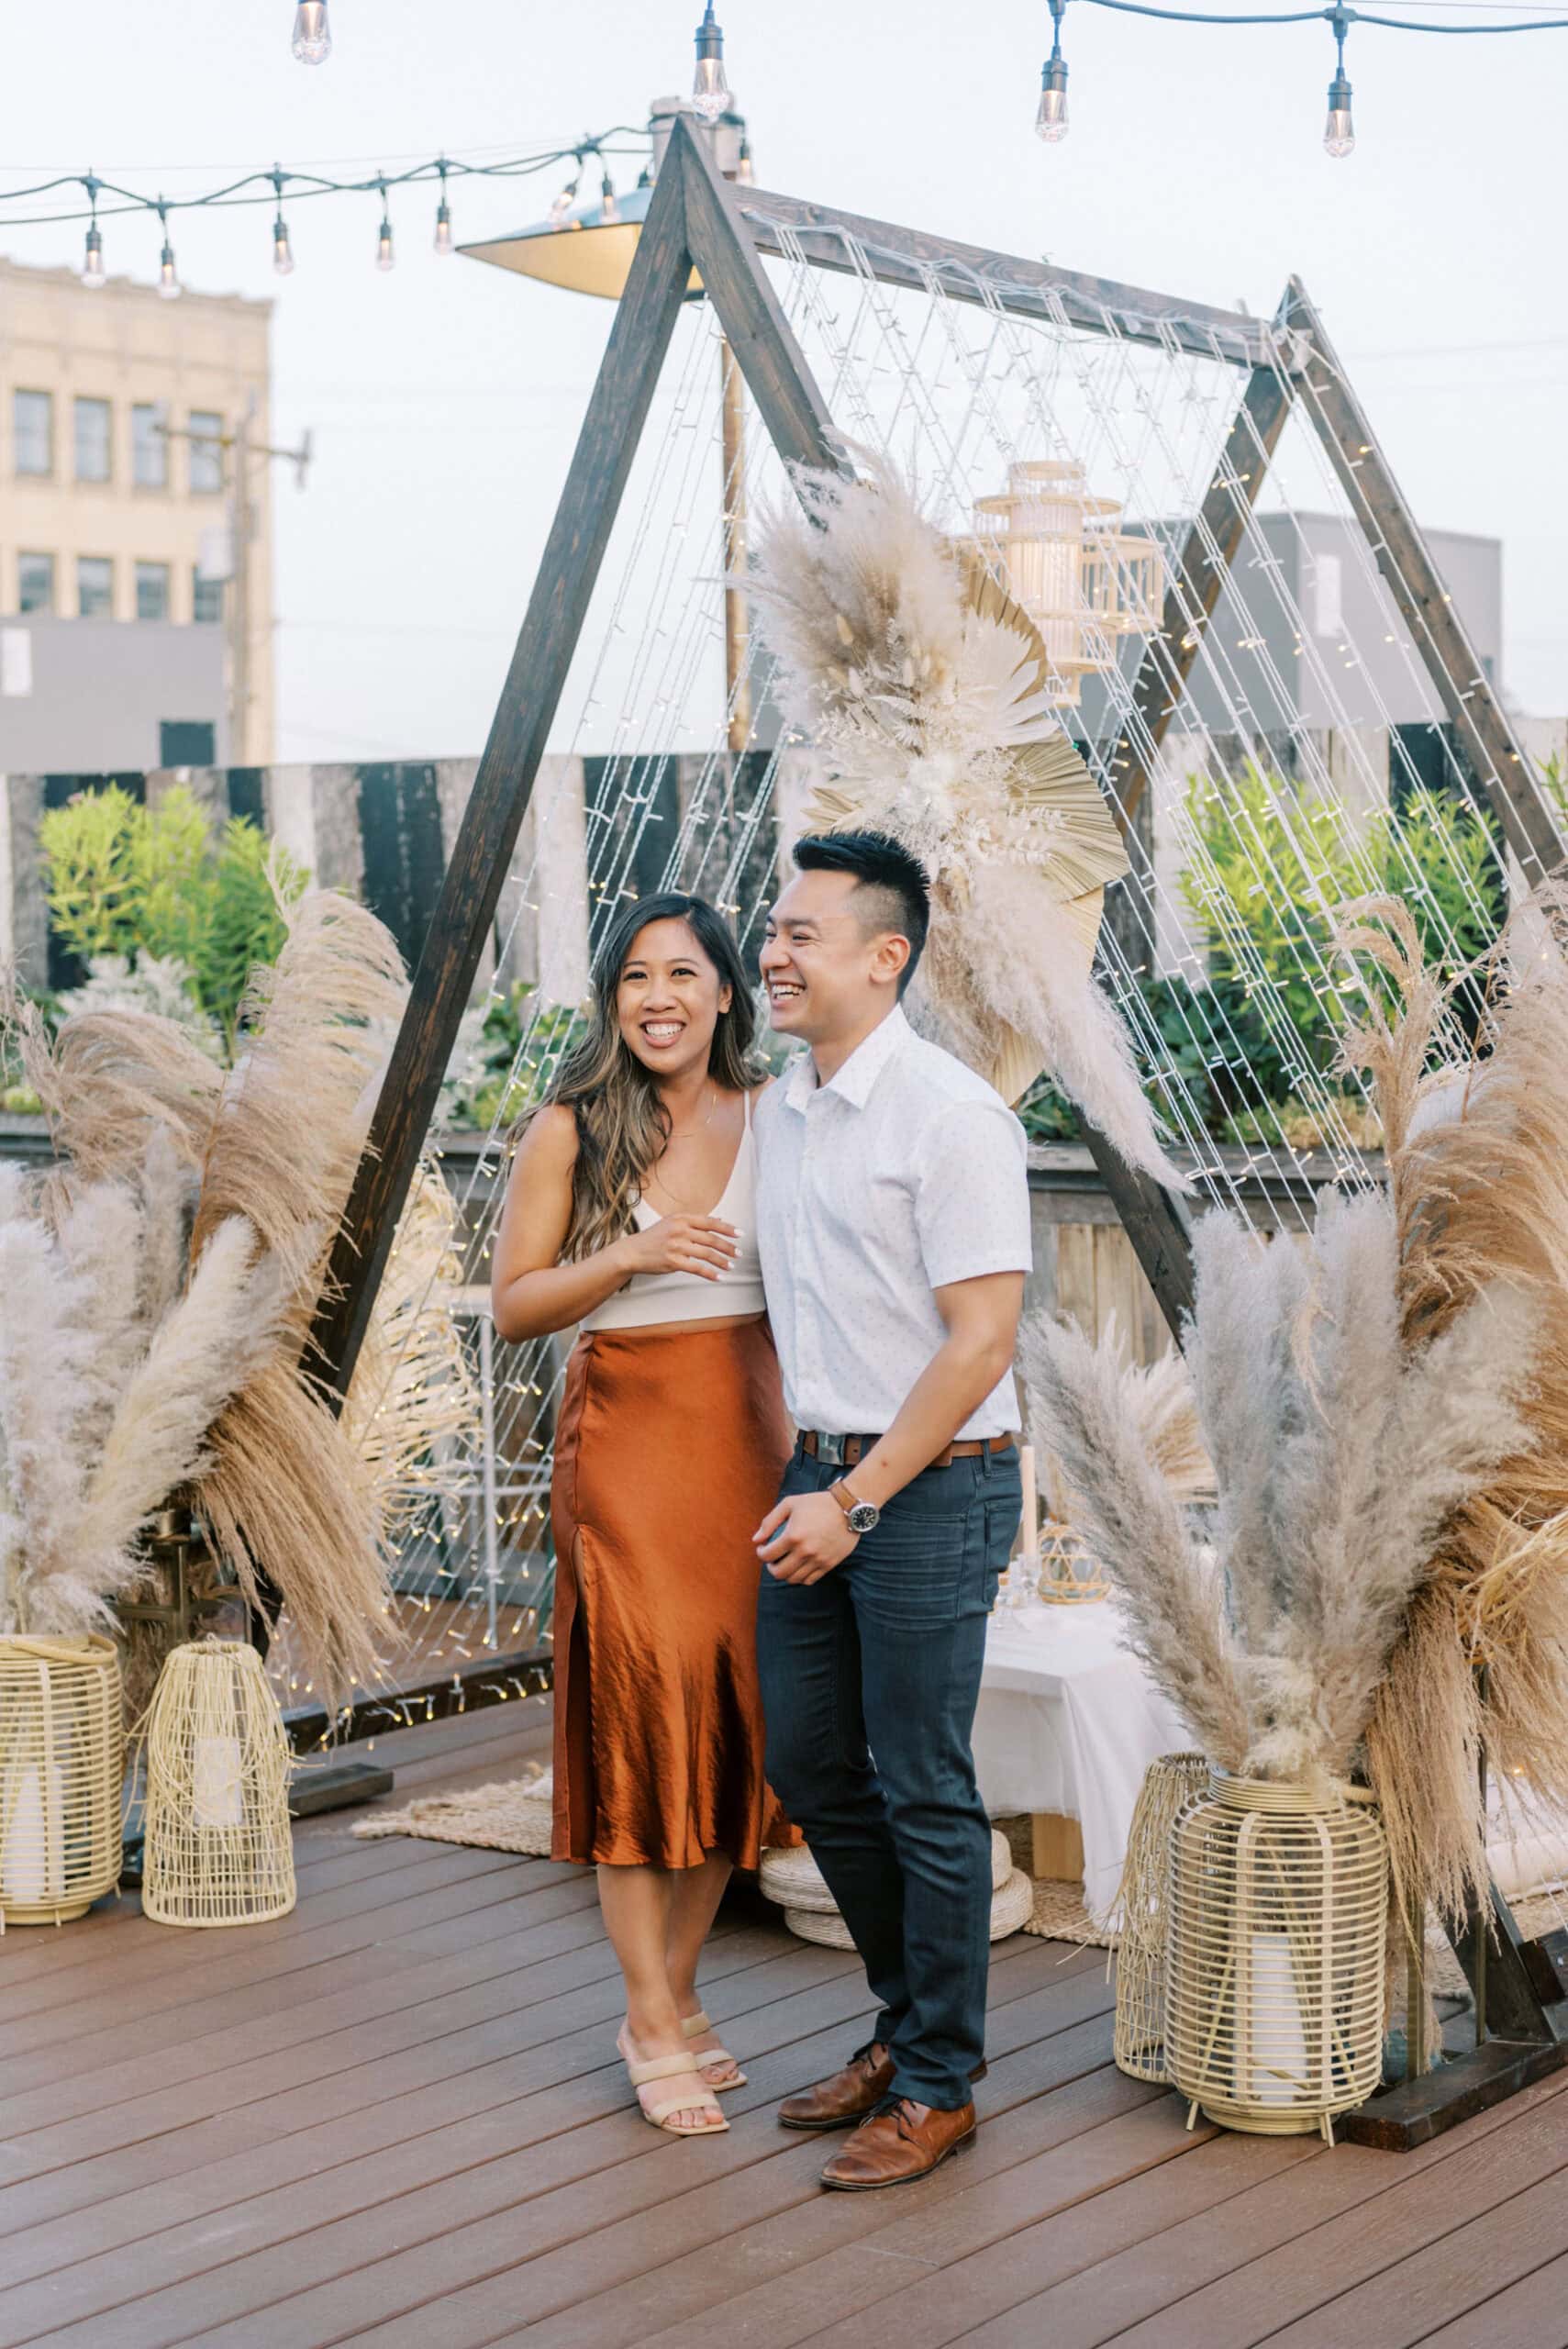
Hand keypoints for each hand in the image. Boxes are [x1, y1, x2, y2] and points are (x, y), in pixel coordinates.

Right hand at [616, 1214, 738, 1282]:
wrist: (632, 1251)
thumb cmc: (654, 1238)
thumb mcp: (673, 1222)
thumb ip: (695, 1222)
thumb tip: (719, 1219)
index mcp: (681, 1218)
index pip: (710, 1222)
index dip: (727, 1228)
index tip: (740, 1234)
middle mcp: (680, 1230)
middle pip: (711, 1239)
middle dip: (728, 1247)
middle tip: (739, 1253)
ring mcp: (676, 1246)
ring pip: (707, 1254)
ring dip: (722, 1261)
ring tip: (731, 1266)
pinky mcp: (673, 1262)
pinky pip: (697, 1268)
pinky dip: (710, 1274)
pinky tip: (718, 1277)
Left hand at [754, 1490, 858, 1583]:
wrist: (848, 1508)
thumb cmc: (817, 1503)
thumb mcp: (790, 1503)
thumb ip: (769, 1521)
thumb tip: (756, 1539)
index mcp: (793, 1536)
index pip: (768, 1556)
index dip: (761, 1554)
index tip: (762, 1549)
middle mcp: (805, 1551)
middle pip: (779, 1573)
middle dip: (771, 1567)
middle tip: (772, 1559)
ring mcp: (818, 1560)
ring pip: (794, 1579)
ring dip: (785, 1573)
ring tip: (785, 1563)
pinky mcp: (829, 1564)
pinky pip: (810, 1580)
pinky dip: (800, 1577)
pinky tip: (799, 1567)